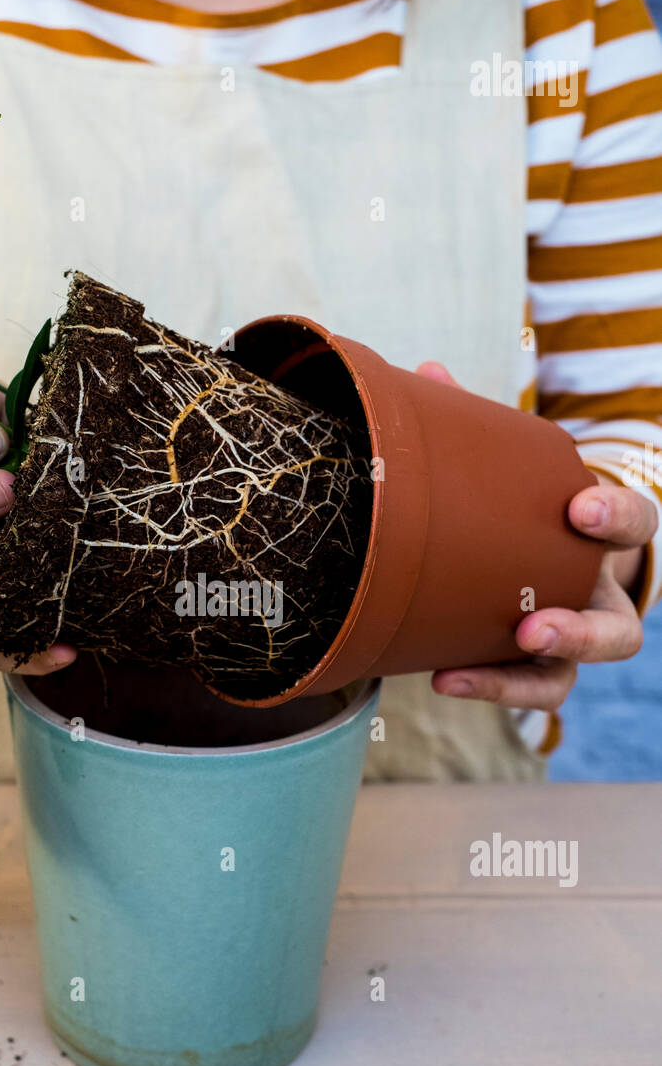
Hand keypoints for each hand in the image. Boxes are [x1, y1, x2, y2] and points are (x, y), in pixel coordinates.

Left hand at [415, 362, 656, 711]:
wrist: (532, 557)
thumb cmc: (525, 508)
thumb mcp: (514, 471)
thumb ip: (479, 430)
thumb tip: (428, 374)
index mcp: (603, 538)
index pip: (637, 526)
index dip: (617, 518)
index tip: (579, 508)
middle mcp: (597, 597)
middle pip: (617, 631)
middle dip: (579, 631)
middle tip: (533, 625)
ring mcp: (568, 644)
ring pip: (570, 677)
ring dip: (527, 677)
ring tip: (473, 668)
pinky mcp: (533, 672)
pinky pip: (522, 691)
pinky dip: (487, 686)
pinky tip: (440, 677)